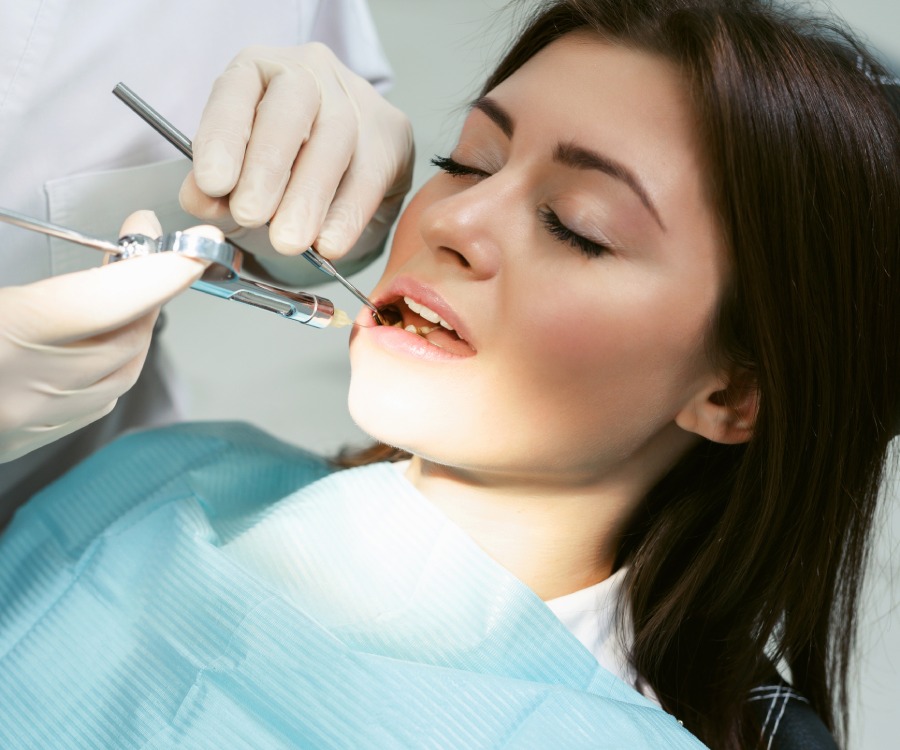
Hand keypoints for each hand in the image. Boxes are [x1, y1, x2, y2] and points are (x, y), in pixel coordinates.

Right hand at [0, 211, 211, 462]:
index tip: (187, 244)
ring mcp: (29, 420)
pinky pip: (101, 398)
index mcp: (2, 339)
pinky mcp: (26, 438)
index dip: (156, 272)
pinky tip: (106, 334)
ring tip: (129, 282)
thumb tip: (78, 269)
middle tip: (143, 243)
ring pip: (122, 371)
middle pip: (124, 336)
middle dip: (148, 287)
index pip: (103, 303)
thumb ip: (26, 292)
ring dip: (139, 323)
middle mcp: (24, 387)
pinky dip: (118, 359)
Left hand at [179, 42, 413, 263]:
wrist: (341, 181)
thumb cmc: (280, 174)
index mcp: (258, 71)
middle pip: (292, 106)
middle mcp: (309, 72)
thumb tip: (201, 200)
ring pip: (336, 137)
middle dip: (268, 165)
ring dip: (308, 196)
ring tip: (287, 241)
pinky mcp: (392, 133)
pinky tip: (328, 245)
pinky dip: (347, 215)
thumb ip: (215, 191)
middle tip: (250, 214)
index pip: (236, 92)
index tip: (213, 184)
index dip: (223, 136)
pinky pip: (370, 174)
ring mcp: (356, 98)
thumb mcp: (237, 181)